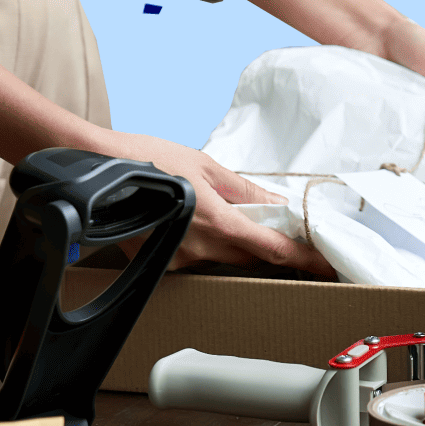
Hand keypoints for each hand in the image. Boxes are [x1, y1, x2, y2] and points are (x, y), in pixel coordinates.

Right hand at [109, 133, 336, 277]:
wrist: (97, 170)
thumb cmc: (148, 159)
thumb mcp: (205, 166)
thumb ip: (244, 190)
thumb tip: (276, 204)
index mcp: (218, 222)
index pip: (274, 250)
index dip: (305, 260)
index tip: (328, 266)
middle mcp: (201, 248)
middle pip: (250, 256)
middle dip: (264, 243)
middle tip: (276, 227)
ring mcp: (180, 259)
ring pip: (223, 257)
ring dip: (231, 240)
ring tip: (211, 209)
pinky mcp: (163, 263)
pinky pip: (197, 257)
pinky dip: (204, 242)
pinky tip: (188, 218)